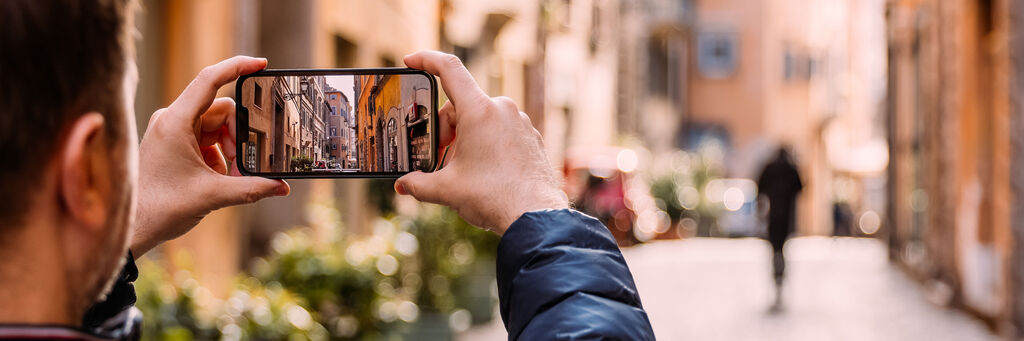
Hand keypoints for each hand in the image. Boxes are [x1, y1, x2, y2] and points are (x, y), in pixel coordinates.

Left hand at [132, 56, 289, 255]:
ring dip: (230, 149)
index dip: (237, 67)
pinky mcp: (174, 143)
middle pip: (221, 111)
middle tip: (243, 164)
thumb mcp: (213, 196)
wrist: (133, 228)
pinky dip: (219, 155)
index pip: (210, 81)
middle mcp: (172, 120)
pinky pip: (207, 139)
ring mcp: (172, 131)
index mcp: (175, 122)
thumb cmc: (160, 208)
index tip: (262, 64)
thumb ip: (252, 189)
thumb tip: (282, 187)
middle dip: (239, 136)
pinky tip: (218, 178)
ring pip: (216, 126)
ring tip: (230, 176)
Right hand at [395, 51, 567, 233]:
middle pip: (461, 105)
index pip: (449, 69)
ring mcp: (520, 122)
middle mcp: (502, 109)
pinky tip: (484, 171)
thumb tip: (403, 186)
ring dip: (465, 139)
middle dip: (445, 129)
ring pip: (481, 120)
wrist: (535, 216)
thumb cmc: (494, 197)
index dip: (426, 59)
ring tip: (462, 170)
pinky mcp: (531, 137)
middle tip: (439, 157)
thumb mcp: (447, 190)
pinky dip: (486, 144)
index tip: (411, 60)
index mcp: (480, 111)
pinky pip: (500, 131)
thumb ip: (419, 184)